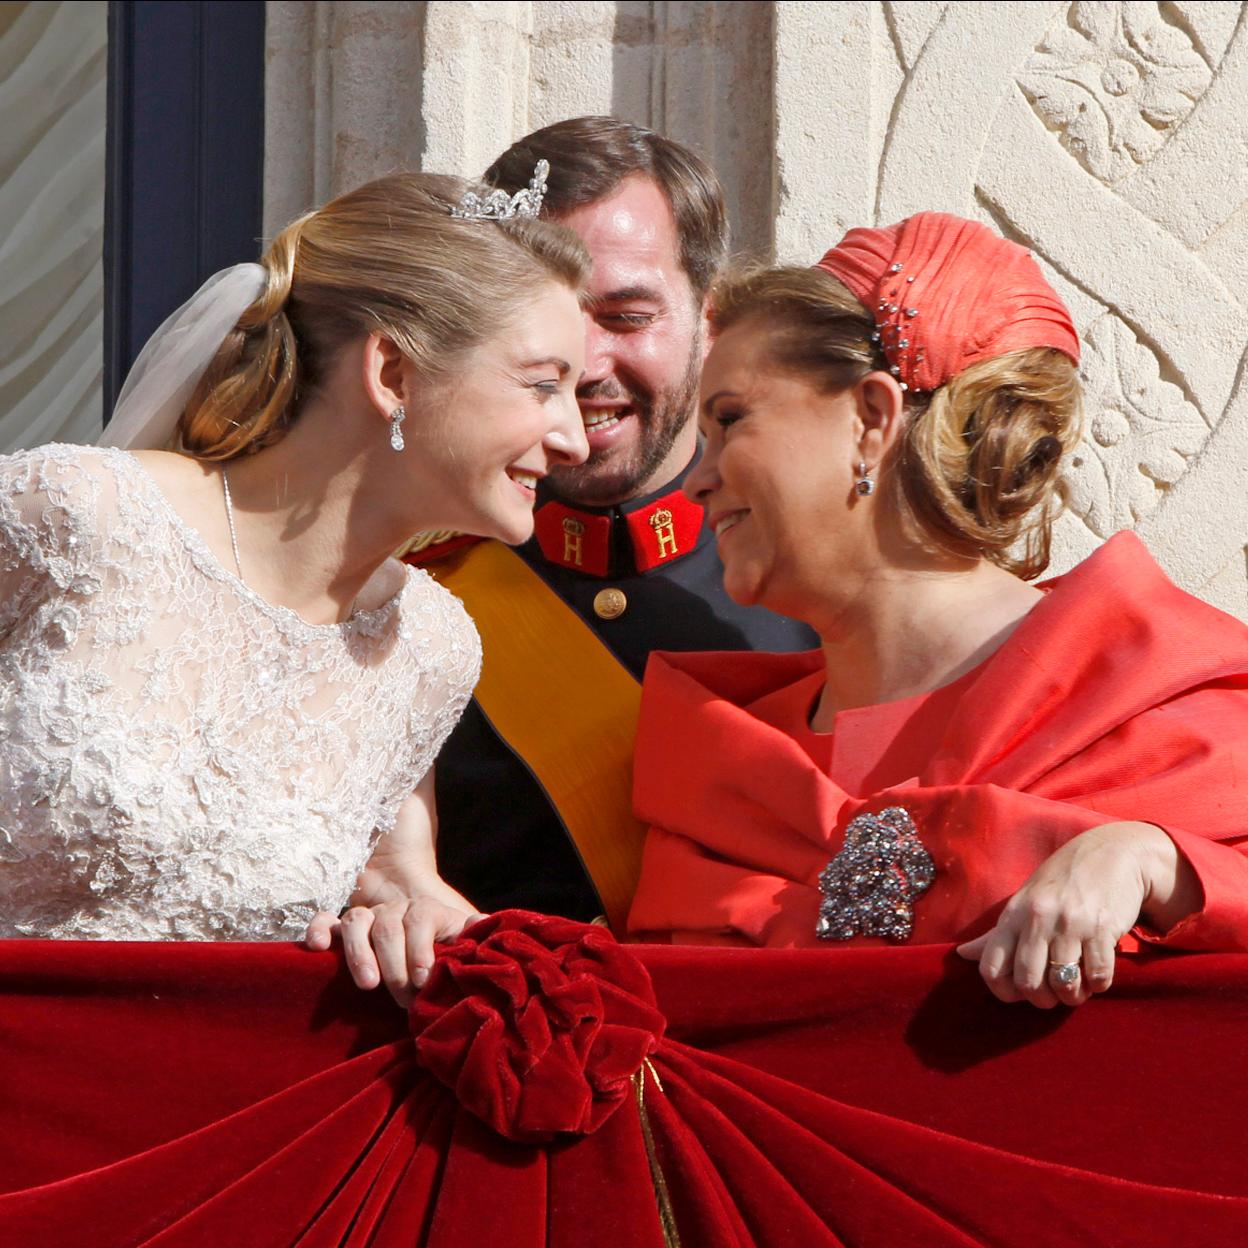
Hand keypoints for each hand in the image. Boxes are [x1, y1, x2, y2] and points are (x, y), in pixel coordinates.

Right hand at [305, 893, 486, 1007]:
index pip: (421, 920)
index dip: (421, 950)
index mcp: (426, 911)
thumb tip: (481, 923)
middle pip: (389, 928)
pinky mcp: (343, 930)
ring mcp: (368, 917)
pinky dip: (319, 930)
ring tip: (368, 984)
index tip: (423, 980)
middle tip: (403, 999)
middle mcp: (395, 910)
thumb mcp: (464, 942)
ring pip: (357, 922)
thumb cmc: (446, 950)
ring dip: (359, 954)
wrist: (423, 941)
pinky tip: (317, 948)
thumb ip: (472, 936)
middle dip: (395, 967)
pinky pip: (325, 920)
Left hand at [956, 822, 1194, 1008]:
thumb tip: (962, 954)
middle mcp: (1037, 918)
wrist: (1109, 852)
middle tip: (1054, 993)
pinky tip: (1097, 973)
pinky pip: (1098, 975)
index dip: (1003, 991)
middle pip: (1028, 982)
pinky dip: (1098, 984)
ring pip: (1063, 984)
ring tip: (1077, 986)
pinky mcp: (1102, 927)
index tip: (1020, 992)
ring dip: (1073, 995)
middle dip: (1042, 999)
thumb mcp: (1023, 902)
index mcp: (1012, 915)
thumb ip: (996, 934)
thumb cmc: (1060, 883)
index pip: (991, 968)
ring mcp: (1070, 923)